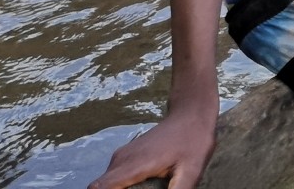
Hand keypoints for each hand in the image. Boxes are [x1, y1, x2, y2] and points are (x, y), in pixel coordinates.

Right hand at [89, 109, 216, 188]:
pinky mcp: (126, 155)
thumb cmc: (194, 141)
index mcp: (134, 164)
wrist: (191, 113)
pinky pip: (113, 176)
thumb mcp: (192, 170)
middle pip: (101, 187)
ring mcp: (122, 155)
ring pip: (106, 182)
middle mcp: (122, 159)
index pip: (99, 188)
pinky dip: (120, 186)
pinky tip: (142, 187)